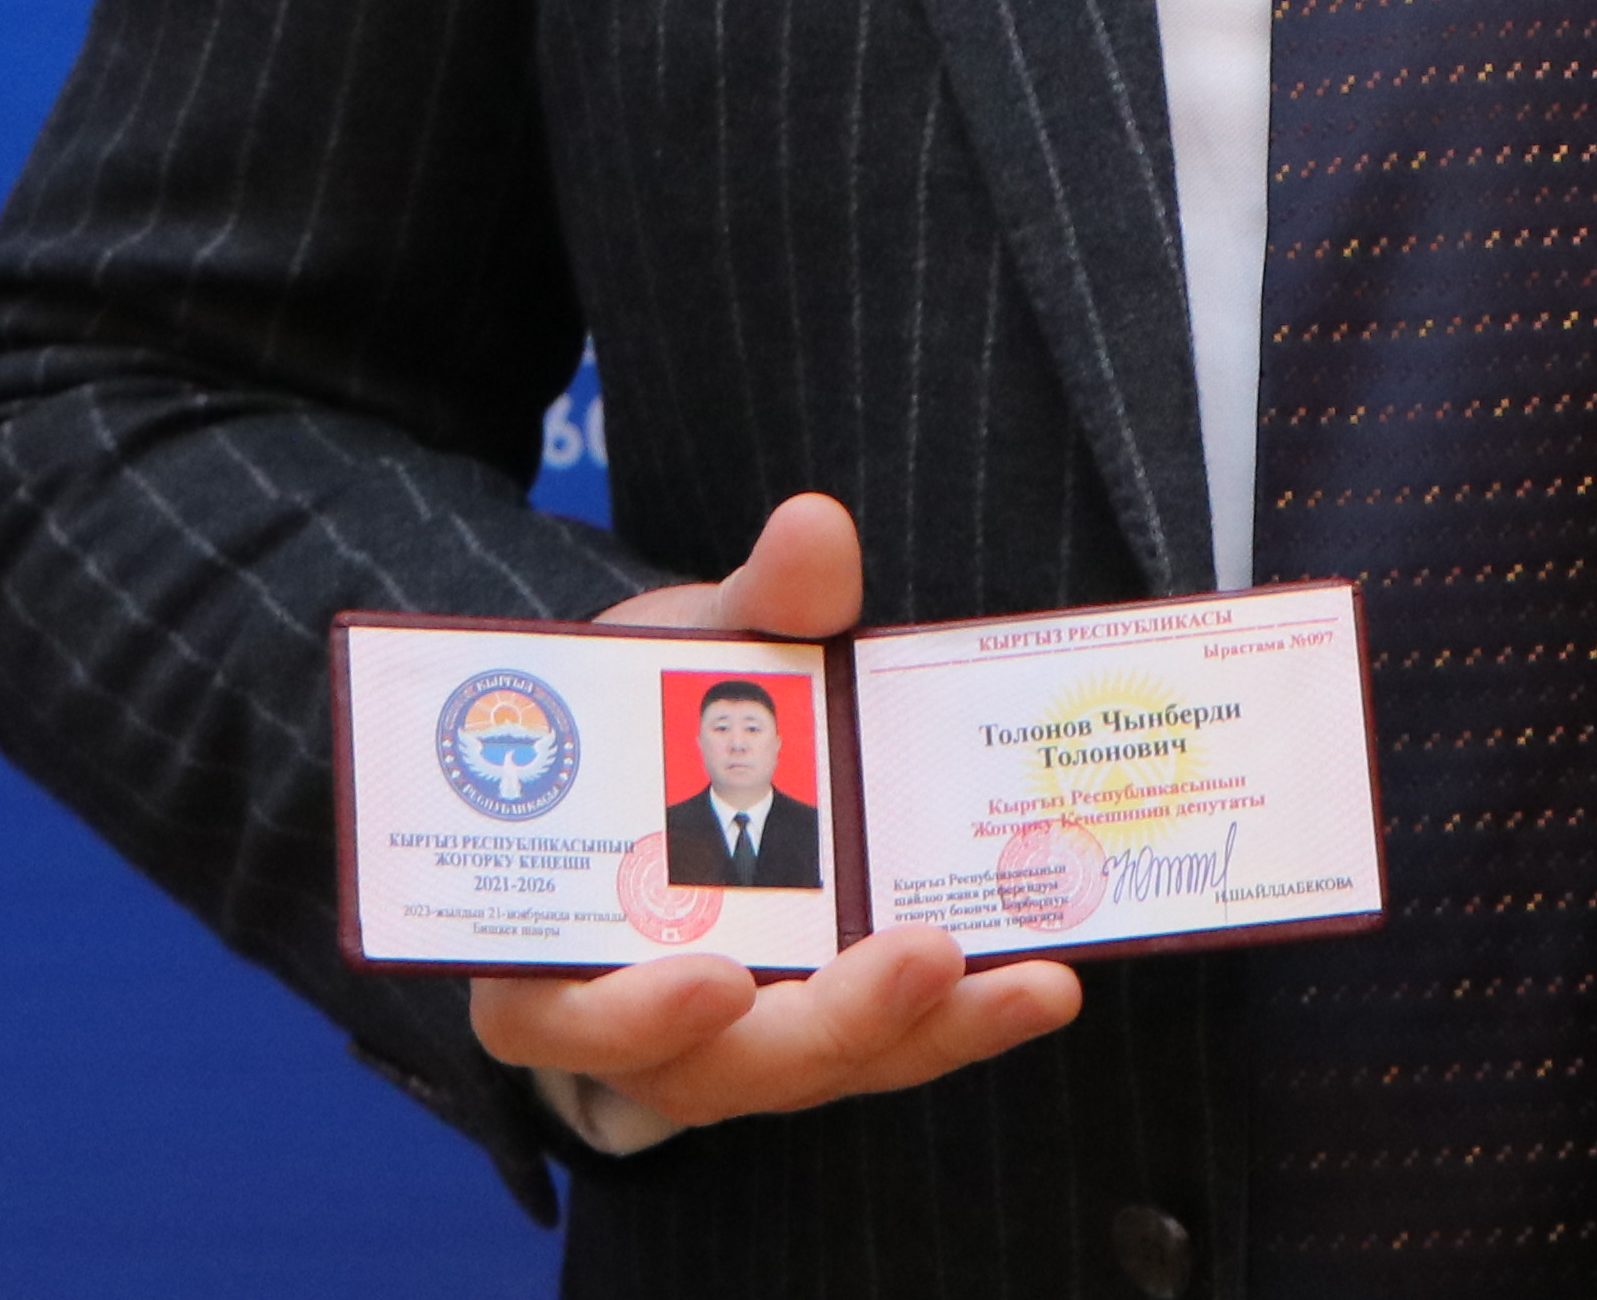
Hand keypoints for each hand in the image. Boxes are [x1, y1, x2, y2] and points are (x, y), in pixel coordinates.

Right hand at [466, 493, 1084, 1132]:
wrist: (689, 744)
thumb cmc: (648, 716)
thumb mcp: (680, 654)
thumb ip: (749, 606)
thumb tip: (816, 529)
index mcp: (547, 947)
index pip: (557, 1020)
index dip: (628, 1015)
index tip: (714, 979)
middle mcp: (640, 1024)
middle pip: (724, 1068)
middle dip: (832, 1019)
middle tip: (923, 954)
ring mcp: (743, 1040)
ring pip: (827, 1067)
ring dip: (930, 1030)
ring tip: (1026, 980)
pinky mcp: (828, 1029)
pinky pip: (893, 1044)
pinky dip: (966, 1019)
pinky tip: (1048, 980)